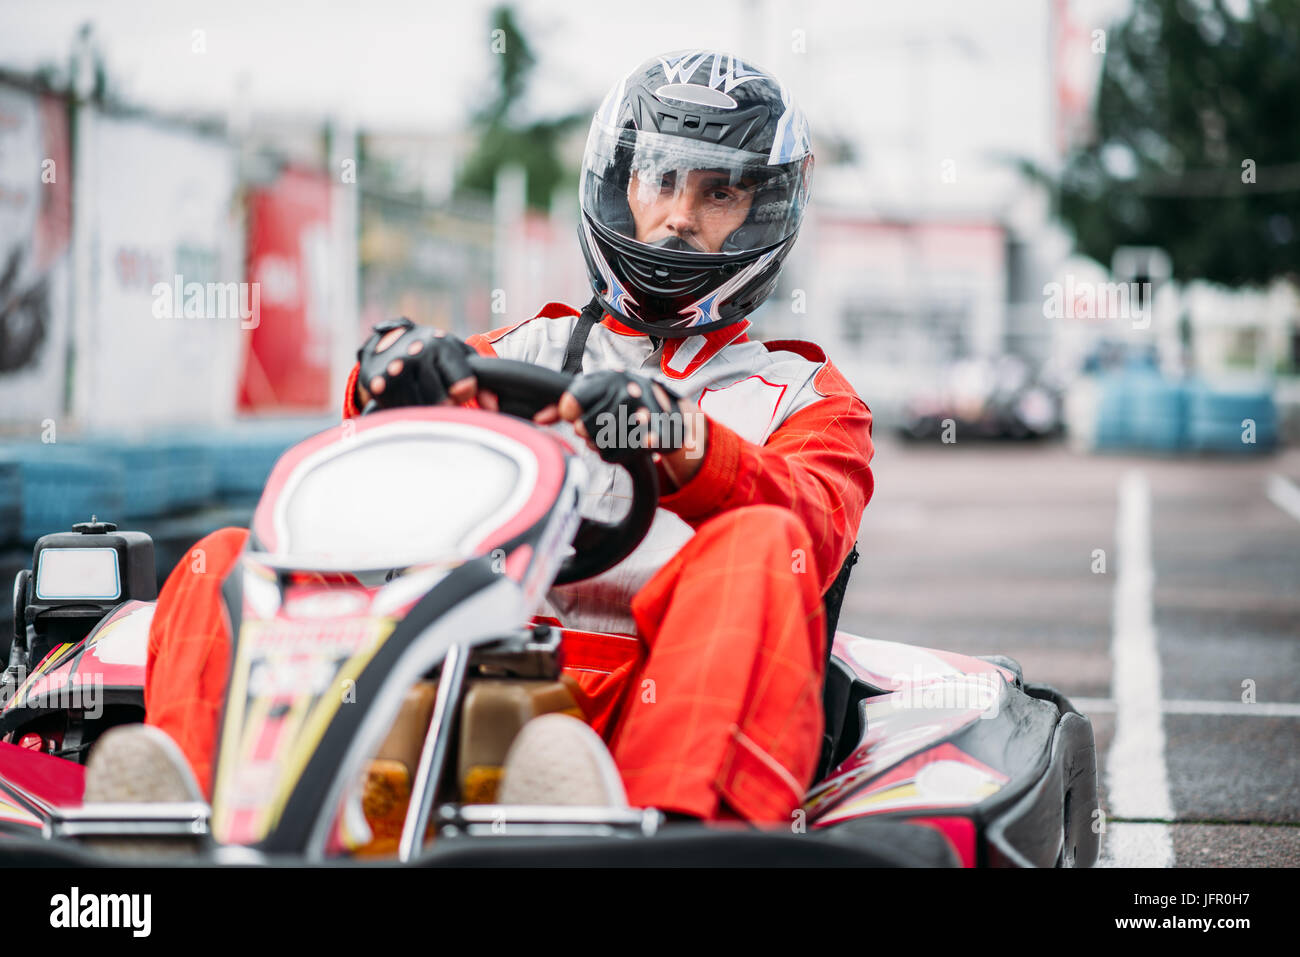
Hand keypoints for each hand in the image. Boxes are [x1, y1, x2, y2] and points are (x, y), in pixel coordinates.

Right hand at [355, 318, 484, 409]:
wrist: (388, 342)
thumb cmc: (433, 353)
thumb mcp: (459, 357)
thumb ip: (482, 379)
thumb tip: (493, 408)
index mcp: (443, 345)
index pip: (464, 385)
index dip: (463, 394)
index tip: (458, 392)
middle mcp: (418, 353)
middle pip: (442, 404)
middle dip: (445, 407)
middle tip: (439, 397)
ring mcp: (396, 368)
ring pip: (421, 410)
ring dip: (425, 411)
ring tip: (422, 397)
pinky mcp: (376, 383)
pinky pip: (399, 412)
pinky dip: (406, 412)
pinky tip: (406, 401)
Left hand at [533, 369, 708, 486]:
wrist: (663, 402)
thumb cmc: (617, 395)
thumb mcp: (592, 390)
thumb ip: (562, 402)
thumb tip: (538, 418)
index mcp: (606, 378)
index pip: (570, 404)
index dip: (569, 412)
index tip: (575, 412)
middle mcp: (624, 391)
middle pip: (584, 429)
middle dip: (586, 432)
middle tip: (596, 426)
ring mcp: (640, 413)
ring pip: (599, 445)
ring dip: (599, 444)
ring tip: (609, 433)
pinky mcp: (651, 435)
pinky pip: (616, 456)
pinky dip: (613, 454)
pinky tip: (621, 443)